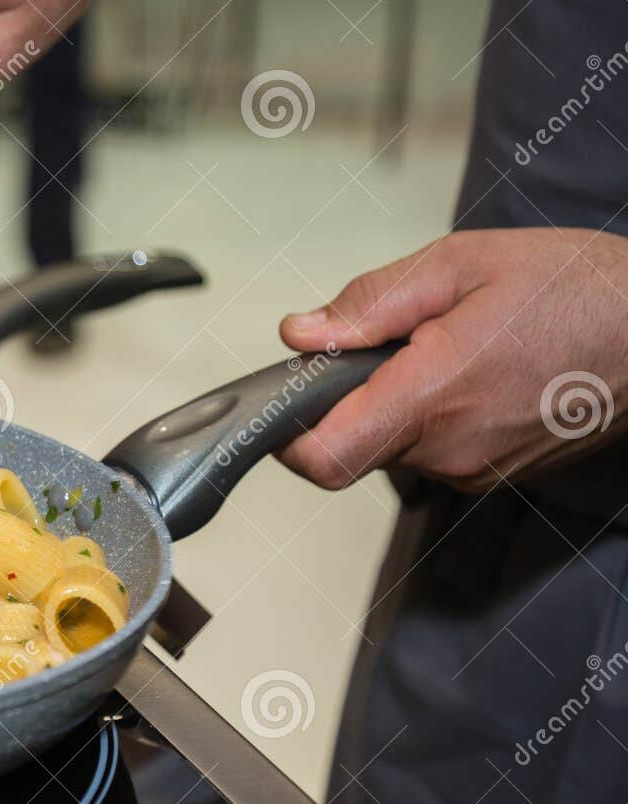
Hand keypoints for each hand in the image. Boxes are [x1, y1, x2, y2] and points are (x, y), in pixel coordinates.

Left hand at [277, 227, 627, 491]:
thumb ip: (370, 303)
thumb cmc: (580, 290)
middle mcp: (449, 449)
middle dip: (349, 401)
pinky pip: (432, 452)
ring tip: (449, 349)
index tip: (287, 400)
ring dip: (396, 405)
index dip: (287, 435)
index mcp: (432, 396)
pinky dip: (431, 417)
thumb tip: (302, 333)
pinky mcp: (492, 475)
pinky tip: (474, 372)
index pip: (322, 457)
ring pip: (391, 449)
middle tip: (389, 346)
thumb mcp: (462, 264)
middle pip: (350, 448)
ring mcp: (474, 470)